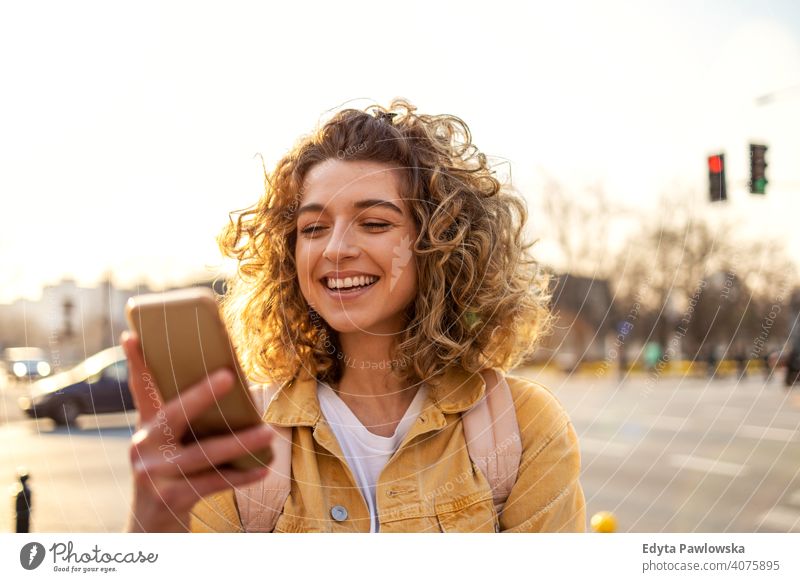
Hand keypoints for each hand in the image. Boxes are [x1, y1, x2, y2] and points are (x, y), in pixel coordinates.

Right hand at [121, 331, 273, 531]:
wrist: (151, 532)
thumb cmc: (173, 479)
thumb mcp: (171, 449)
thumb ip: (189, 425)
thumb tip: (237, 390)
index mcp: (146, 429)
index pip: (141, 391)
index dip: (136, 363)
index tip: (132, 335)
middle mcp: (143, 448)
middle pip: (173, 414)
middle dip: (202, 394)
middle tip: (229, 376)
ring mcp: (154, 474)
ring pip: (203, 453)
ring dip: (240, 443)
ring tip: (268, 432)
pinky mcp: (168, 498)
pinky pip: (212, 483)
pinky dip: (241, 476)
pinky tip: (263, 470)